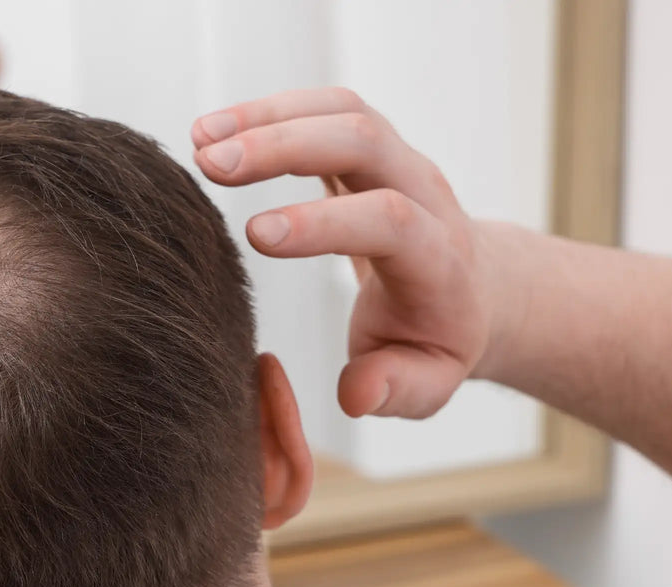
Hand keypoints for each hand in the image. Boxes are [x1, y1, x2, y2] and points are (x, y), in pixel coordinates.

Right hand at [192, 87, 501, 418]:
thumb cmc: (435, 341)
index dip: (323, 223)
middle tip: (211, 165)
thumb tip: (357, 394)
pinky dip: (267, 111)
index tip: (254, 236)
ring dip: (267, 117)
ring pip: (341, 111)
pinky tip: (213, 131)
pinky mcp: (369, 144)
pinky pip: (324, 108)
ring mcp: (398, 160)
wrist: (472, 289)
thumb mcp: (426, 384)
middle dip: (285, 145)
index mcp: (437, 258)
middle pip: (363, 140)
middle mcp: (424, 192)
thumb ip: (396, 390)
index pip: (389, 221)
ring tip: (199, 140)